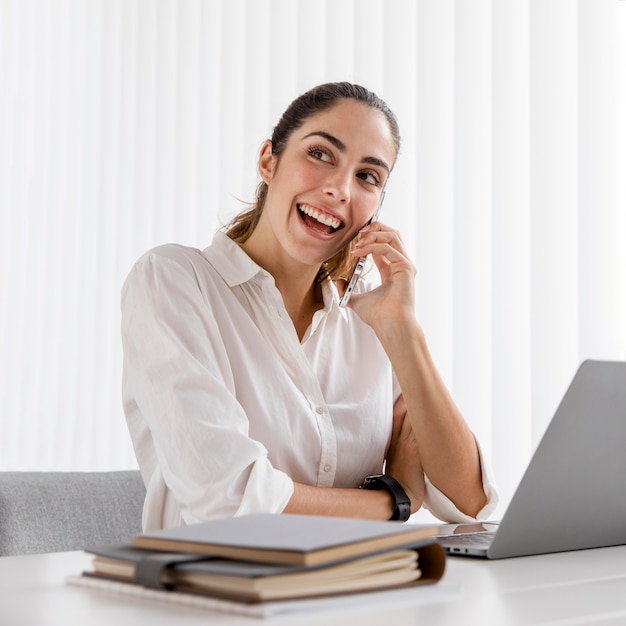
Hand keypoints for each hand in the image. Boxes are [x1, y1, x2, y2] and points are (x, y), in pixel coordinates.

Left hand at [343, 221, 416, 327]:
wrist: (389, 325)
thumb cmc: (378, 316)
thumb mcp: (356, 300)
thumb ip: (347, 289)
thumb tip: (338, 280)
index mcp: (392, 270)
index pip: (385, 244)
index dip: (370, 237)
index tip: (355, 241)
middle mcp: (401, 265)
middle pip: (392, 234)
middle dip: (375, 228)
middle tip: (358, 233)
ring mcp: (405, 265)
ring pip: (393, 236)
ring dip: (373, 234)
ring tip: (358, 242)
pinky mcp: (405, 267)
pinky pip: (388, 248)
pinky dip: (372, 246)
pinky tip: (359, 252)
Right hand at [385, 395, 424, 513]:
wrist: (396, 496)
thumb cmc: (396, 482)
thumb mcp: (392, 462)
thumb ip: (398, 450)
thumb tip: (407, 446)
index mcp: (393, 442)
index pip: (396, 415)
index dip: (401, 401)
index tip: (405, 390)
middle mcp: (399, 439)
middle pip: (405, 412)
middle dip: (411, 397)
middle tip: (418, 381)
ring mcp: (407, 444)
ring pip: (414, 417)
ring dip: (420, 404)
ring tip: (427, 389)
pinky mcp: (416, 450)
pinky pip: (421, 430)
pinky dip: (425, 418)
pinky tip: (433, 408)